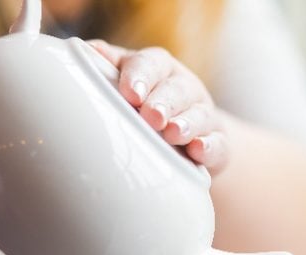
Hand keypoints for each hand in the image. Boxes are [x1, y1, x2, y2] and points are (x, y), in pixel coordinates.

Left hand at [88, 40, 227, 174]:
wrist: (190, 138)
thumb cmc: (150, 108)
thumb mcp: (132, 86)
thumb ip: (112, 69)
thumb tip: (86, 52)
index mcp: (161, 70)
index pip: (152, 64)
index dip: (141, 77)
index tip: (130, 94)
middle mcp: (186, 89)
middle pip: (178, 89)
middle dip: (165, 102)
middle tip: (152, 117)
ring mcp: (205, 116)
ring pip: (200, 116)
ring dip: (187, 124)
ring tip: (173, 134)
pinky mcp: (218, 143)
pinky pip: (217, 143)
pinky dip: (209, 147)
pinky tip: (198, 150)